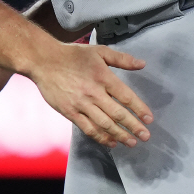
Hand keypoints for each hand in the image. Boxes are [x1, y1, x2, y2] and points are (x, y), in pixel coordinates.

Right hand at [27, 42, 152, 148]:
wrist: (44, 60)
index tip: (149, 119)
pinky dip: (101, 137)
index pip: (126, 96)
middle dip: (133, 126)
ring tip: (131, 142)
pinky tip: (110, 142)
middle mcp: (93, 92)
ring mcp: (81, 104)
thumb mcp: (99, 51)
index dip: (139, 109)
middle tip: (145, 136)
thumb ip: (121, 59)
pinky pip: (88, 128)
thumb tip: (142, 64)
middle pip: (117, 113)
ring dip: (119, 135)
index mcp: (103, 76)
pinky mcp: (69, 112)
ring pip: (104, 124)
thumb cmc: (72, 55)